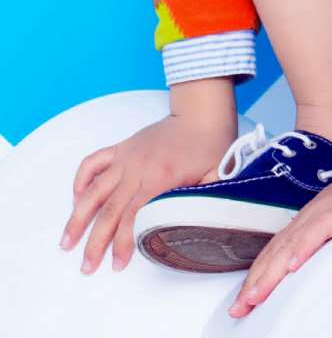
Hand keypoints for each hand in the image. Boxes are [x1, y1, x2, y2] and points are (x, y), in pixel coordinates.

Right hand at [60, 114, 237, 273]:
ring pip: (94, 189)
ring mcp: (126, 157)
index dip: (122, 244)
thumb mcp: (215, 177)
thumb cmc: (210, 145)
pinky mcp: (121, 148)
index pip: (133, 217)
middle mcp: (137, 168)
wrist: (201, 113)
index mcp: (160, 178)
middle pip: (109, 210)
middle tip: (86, 266)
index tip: (117, 264)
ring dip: (78, 217)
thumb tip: (200, 230)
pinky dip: (81, 178)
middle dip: (95, 242)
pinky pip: (94, 161)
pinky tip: (75, 197)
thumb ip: (205, 204)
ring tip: (66, 241)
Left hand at [227, 155, 331, 318]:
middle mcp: (312, 215)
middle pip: (276, 251)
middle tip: (238, 309)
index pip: (279, 250)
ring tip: (253, 298)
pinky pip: (318, 231)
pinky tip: (292, 266)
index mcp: (313, 219)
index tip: (246, 300)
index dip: (260, 274)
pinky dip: (303, 248)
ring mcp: (325, 211)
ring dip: (269, 273)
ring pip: (290, 246)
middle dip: (255, 282)